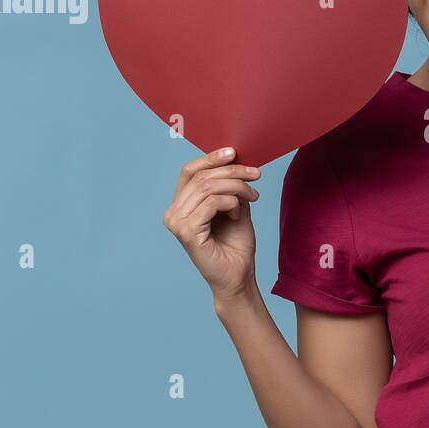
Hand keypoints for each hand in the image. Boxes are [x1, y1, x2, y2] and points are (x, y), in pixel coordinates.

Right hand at [163, 146, 261, 300]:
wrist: (239, 275)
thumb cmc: (236, 244)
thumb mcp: (234, 206)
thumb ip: (229, 185)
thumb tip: (234, 159)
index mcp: (181, 204)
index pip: (189, 171)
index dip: (211, 158)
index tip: (234, 152)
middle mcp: (173, 212)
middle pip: (201, 176)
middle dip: (233, 172)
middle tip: (256, 175)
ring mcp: (176, 222)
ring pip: (208, 187)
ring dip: (237, 188)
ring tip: (252, 197)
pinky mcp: (186, 231)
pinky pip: (212, 203)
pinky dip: (231, 203)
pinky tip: (237, 215)